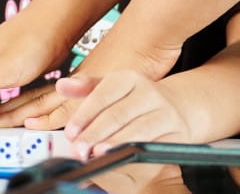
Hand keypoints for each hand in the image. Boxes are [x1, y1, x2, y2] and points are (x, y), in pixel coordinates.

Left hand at [59, 70, 199, 158]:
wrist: (177, 108)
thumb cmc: (135, 100)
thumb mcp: (111, 88)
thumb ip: (85, 87)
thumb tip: (62, 85)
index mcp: (129, 78)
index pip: (103, 94)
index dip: (85, 114)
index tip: (70, 132)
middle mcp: (148, 93)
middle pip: (118, 114)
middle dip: (95, 134)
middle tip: (78, 149)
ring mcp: (165, 114)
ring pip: (138, 131)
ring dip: (116, 145)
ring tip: (97, 155)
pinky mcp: (176, 135)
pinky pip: (154, 148)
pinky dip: (136, 157)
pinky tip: (122, 162)